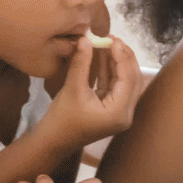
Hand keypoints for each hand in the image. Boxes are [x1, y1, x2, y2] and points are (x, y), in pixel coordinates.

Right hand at [38, 36, 142, 153]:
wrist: (50, 142)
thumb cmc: (60, 120)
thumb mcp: (71, 89)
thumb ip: (81, 64)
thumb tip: (86, 40)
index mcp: (120, 112)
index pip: (129, 79)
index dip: (122, 57)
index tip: (114, 40)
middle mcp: (125, 113)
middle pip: (132, 79)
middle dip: (123, 58)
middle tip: (113, 39)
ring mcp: (119, 112)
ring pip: (124, 82)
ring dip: (116, 63)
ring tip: (108, 43)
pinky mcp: (111, 109)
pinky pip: (114, 87)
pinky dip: (109, 72)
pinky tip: (102, 56)